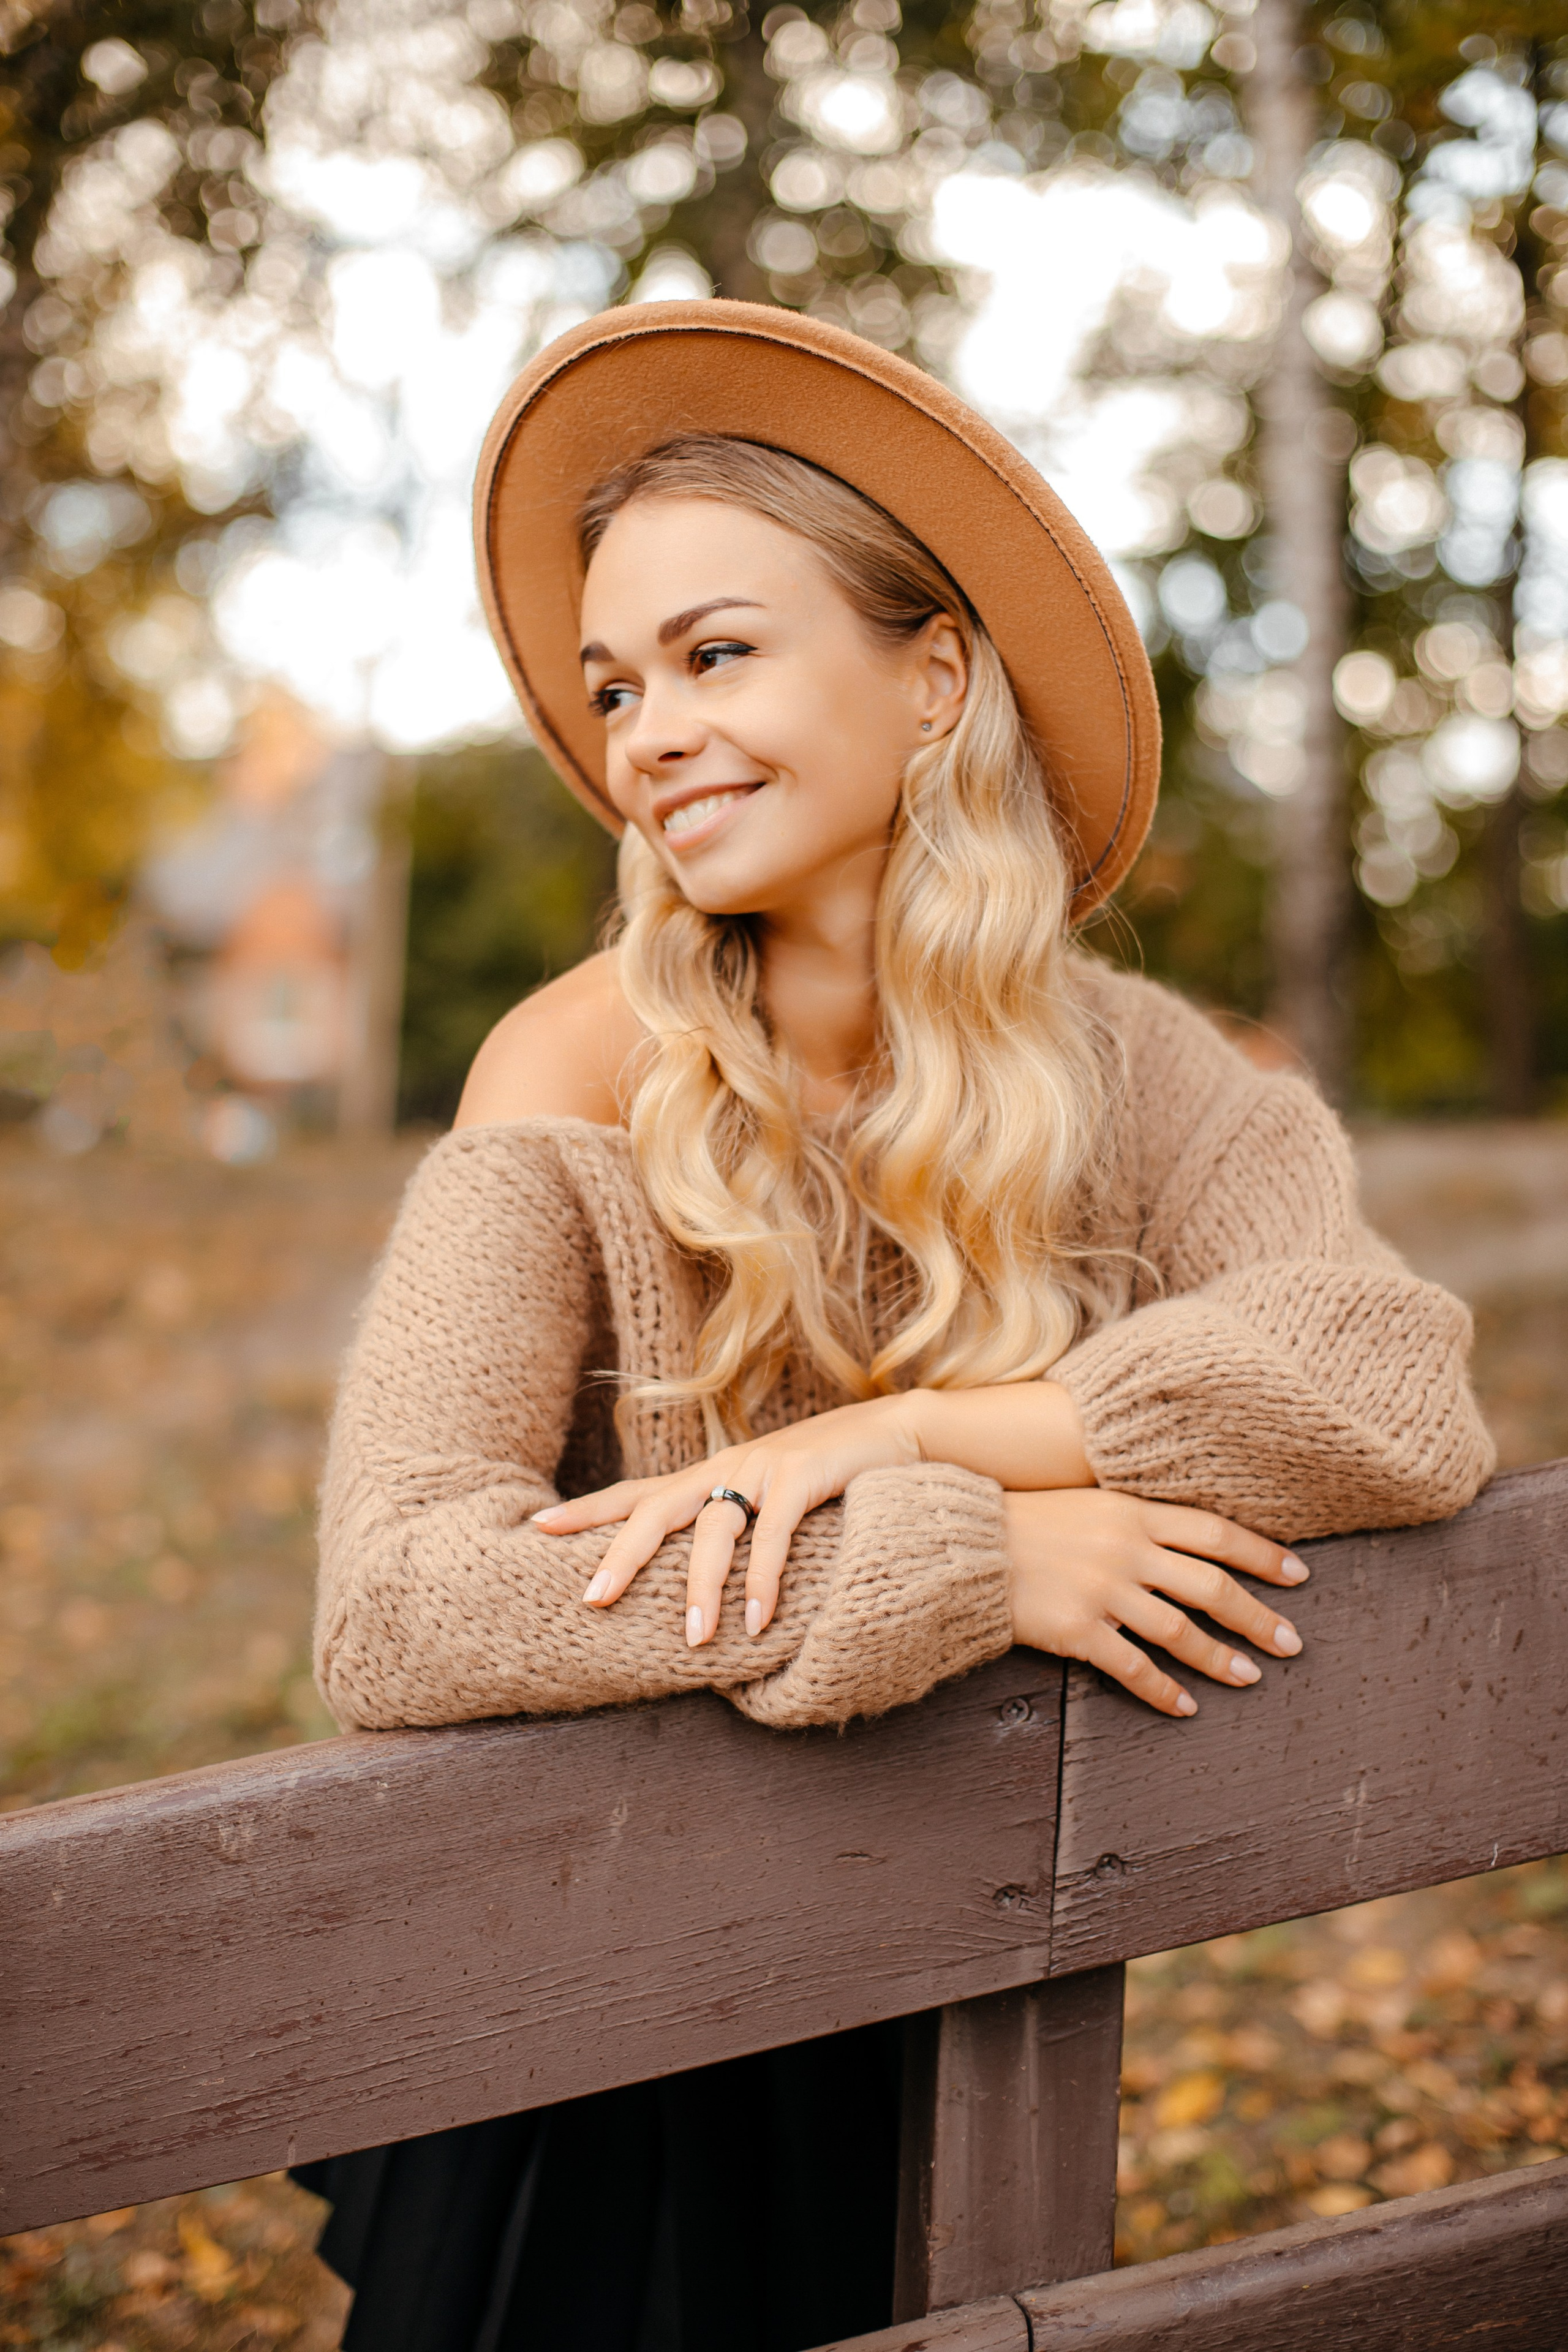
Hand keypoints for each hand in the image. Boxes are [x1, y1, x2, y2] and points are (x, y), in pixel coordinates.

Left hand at [533, 1395, 921, 1646]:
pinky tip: (757, 1620)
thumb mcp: (767, 1500)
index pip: (635, 1494)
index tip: (539, 1528)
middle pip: (655, 1511)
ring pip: (714, 1529)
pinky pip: (774, 1535)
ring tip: (695, 1640)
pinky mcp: (803, 1476)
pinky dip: (764, 1580)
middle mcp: (725, 1468)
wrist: (894, 1432)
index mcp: (709, 1476)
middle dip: (621, 1556)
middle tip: (592, 1600)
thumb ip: (732, 1530)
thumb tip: (697, 1589)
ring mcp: (762, 1469)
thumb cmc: (828, 1476)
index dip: (587, 1511)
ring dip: (702, 1587)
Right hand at [1004, 1487, 1306, 1716]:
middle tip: (1292, 1643)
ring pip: (1179, 1631)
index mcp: (1131, 1512)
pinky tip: (1184, 1707)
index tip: (1299, 1575)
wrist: (964, 1545)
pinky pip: (1132, 1667)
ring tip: (1249, 1678)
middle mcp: (1124, 1549)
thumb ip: (1136, 1522)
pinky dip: (1163, 1690)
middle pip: (1209, 1586)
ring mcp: (1102, 1590)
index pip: (1214, 1532)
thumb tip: (1187, 1544)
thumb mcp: (1088, 1505)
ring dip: (1219, 1658)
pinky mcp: (1077, 1628)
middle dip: (1257, 1616)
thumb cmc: (1025, 1522)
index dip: (1261, 1555)